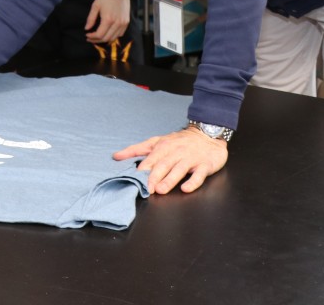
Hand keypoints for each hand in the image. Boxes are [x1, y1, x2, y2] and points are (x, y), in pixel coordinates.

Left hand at [84, 0, 131, 42]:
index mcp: (108, 19)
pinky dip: (113, 36)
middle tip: (90, 38)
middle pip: (106, 38)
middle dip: (97, 40)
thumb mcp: (95, 5)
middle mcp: (117, 23)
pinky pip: (120, 34)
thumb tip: (86, 29)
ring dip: (105, 39)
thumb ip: (91, 19)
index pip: (99, 35)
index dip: (92, 37)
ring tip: (98, 37)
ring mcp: (123, 23)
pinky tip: (107, 33)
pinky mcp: (127, 22)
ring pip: (114, 38)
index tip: (87, 35)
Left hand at [113, 128, 228, 193]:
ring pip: (179, 169)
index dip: (143, 170)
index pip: (151, 159)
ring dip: (170, 180)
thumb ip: (136, 150)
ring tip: (161, 189)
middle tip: (147, 188)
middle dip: (154, 176)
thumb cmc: (179, 141)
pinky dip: (193, 182)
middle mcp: (176, 152)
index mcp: (163, 147)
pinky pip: (199, 175)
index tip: (134, 179)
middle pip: (163, 165)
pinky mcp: (204, 165)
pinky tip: (186, 188)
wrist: (207, 134)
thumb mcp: (156, 142)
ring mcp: (191, 159)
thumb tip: (116, 156)